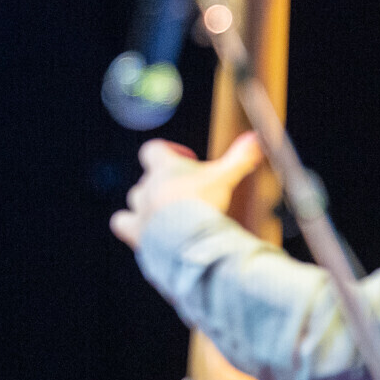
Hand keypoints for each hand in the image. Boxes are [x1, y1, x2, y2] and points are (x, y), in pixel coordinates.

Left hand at [109, 132, 262, 250]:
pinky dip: (132, 228)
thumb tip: (257, 137)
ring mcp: (138, 211)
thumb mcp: (224, 178)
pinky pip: (121, 224)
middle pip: (146, 180)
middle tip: (186, 196)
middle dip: (162, 186)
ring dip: (148, 207)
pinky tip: (151, 235)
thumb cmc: (204, 205)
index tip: (186, 159)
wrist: (186, 242)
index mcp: (164, 168)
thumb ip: (239, 158)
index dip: (168, 151)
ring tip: (170, 218)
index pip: (153, 150)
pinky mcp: (134, 234)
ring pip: (134, 202)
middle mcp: (146, 187)